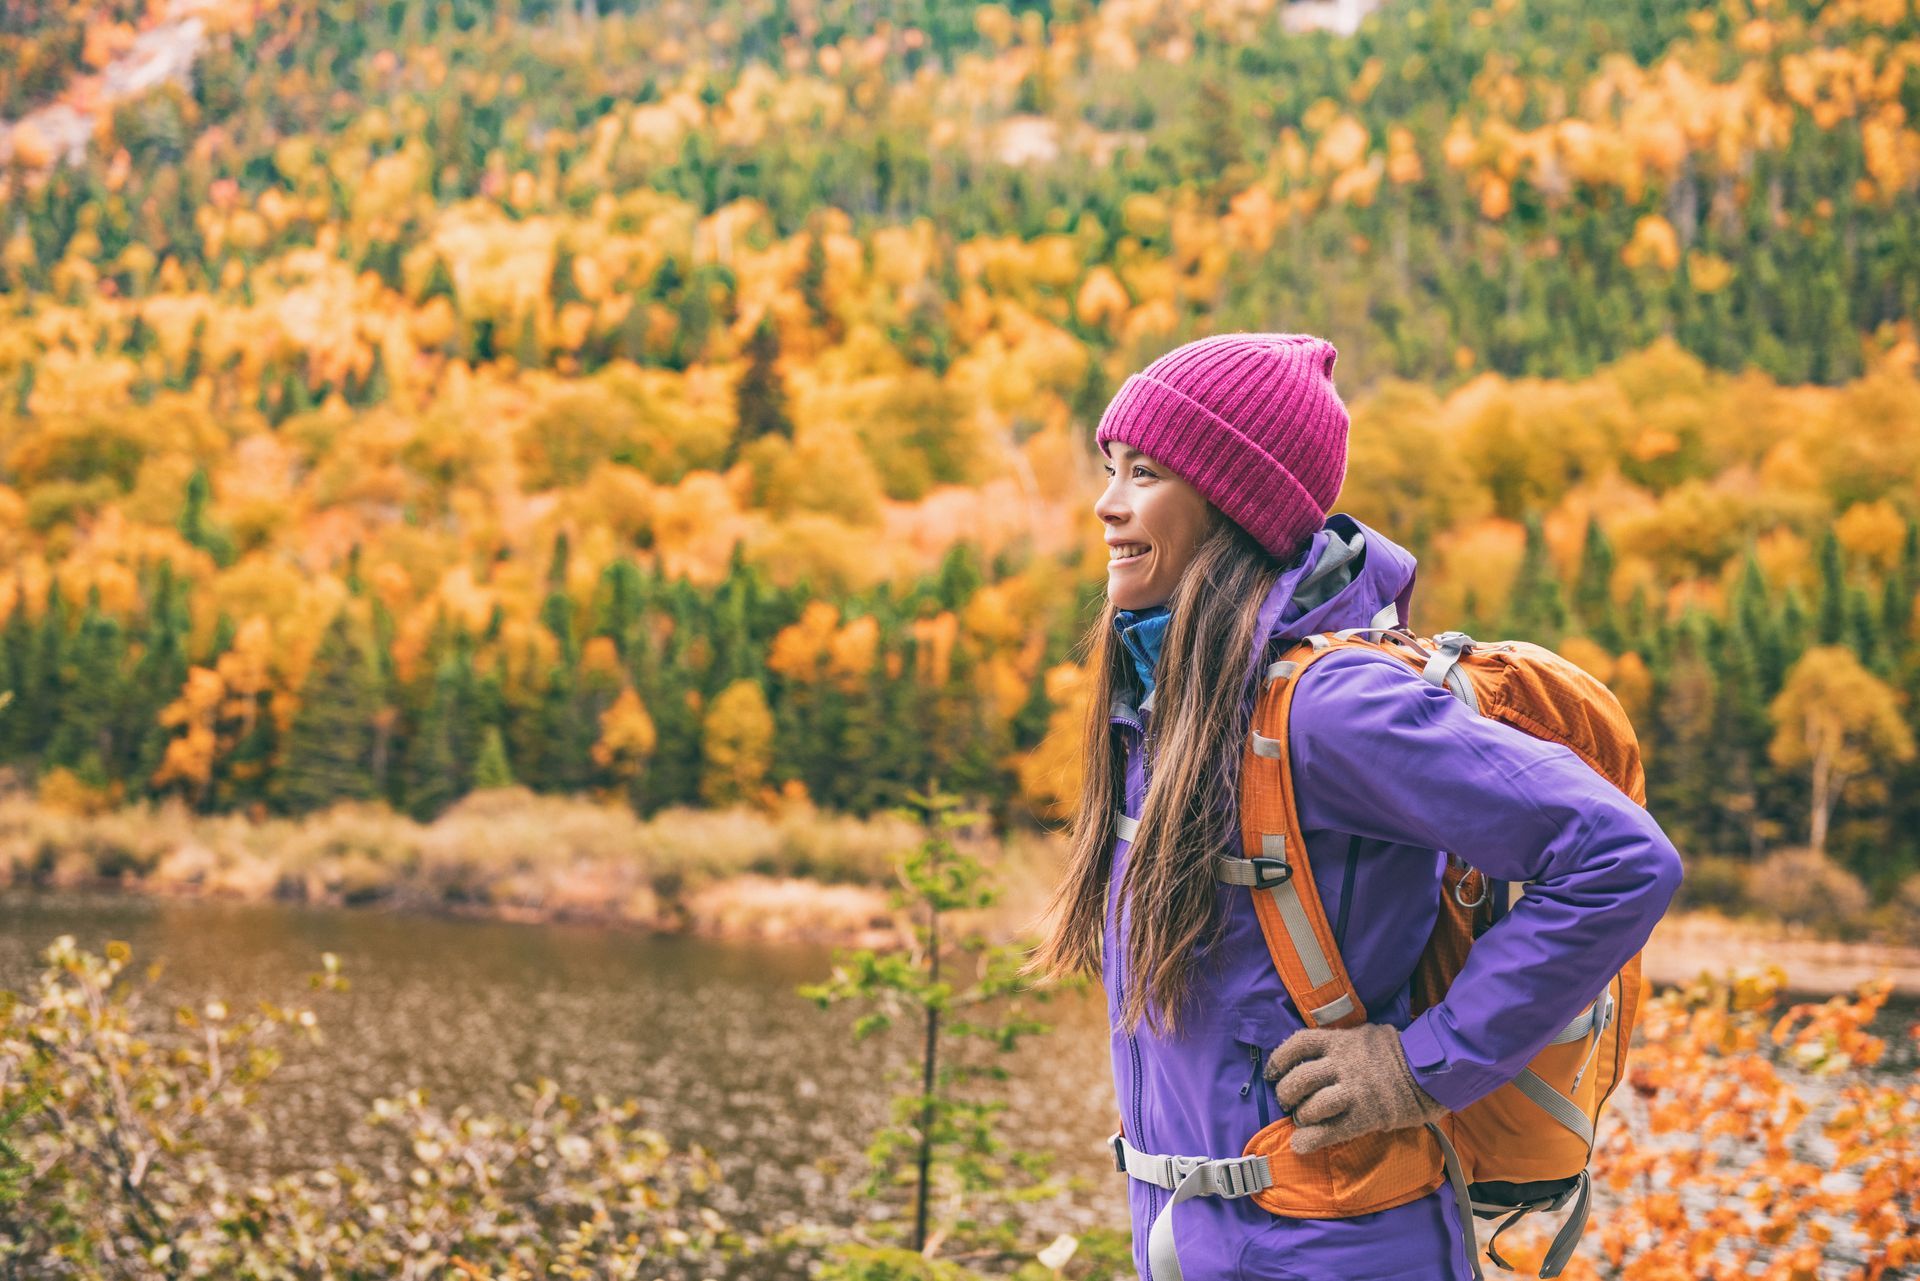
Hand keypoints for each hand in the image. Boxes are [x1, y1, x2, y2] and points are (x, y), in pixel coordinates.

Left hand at [1263, 1022, 1448, 1154]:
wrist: (1430, 1072)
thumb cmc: (1398, 1053)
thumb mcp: (1366, 1035)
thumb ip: (1341, 1042)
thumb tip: (1318, 1052)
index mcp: (1340, 1041)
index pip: (1298, 1044)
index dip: (1279, 1059)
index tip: (1272, 1071)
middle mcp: (1342, 1064)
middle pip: (1299, 1079)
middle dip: (1286, 1093)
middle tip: (1288, 1102)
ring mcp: (1353, 1091)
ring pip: (1311, 1107)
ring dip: (1301, 1117)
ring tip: (1303, 1121)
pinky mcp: (1364, 1116)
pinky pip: (1329, 1131)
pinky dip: (1310, 1141)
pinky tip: (1302, 1146)